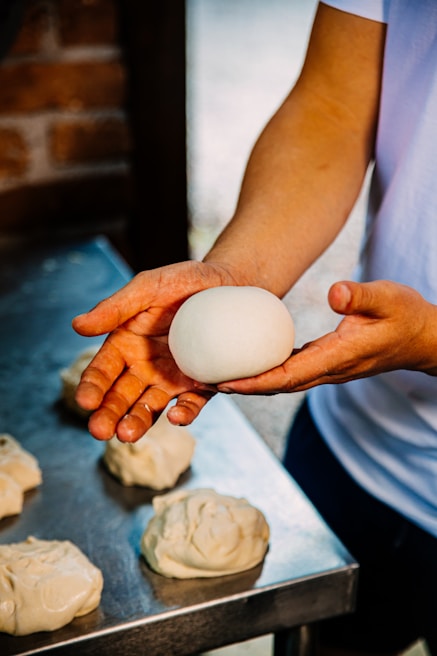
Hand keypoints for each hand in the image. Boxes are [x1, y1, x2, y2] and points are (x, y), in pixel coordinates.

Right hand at [72, 260, 238, 441]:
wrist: (230, 284)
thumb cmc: (185, 282)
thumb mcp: (148, 288)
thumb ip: (115, 307)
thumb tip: (77, 326)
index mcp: (125, 345)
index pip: (102, 371)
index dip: (92, 387)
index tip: (85, 401)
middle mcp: (144, 368)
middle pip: (121, 396)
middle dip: (109, 414)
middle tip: (100, 431)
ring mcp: (171, 380)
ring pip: (150, 407)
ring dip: (138, 422)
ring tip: (127, 435)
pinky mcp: (200, 386)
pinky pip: (191, 403)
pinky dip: (184, 413)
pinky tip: (177, 416)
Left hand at [216, 280, 436, 394]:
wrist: (424, 338)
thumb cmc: (407, 316)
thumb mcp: (388, 298)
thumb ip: (361, 296)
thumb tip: (333, 292)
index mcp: (338, 358)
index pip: (287, 376)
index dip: (254, 382)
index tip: (223, 384)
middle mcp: (328, 370)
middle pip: (276, 385)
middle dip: (241, 387)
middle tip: (205, 382)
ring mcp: (327, 369)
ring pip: (281, 381)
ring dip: (250, 382)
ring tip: (217, 375)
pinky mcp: (327, 362)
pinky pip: (289, 371)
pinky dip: (266, 371)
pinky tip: (248, 360)